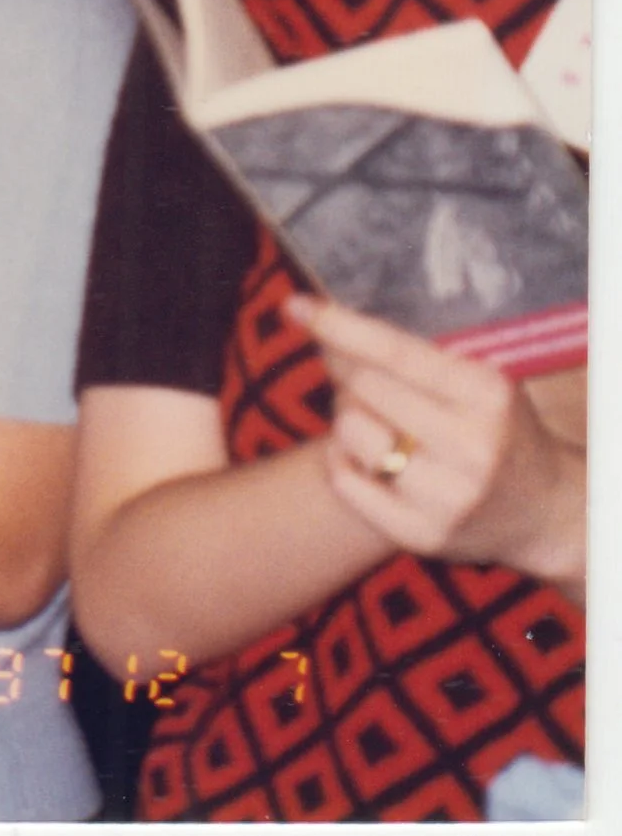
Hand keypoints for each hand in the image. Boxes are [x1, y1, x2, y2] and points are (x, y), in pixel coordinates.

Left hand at [289, 294, 585, 589]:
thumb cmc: (497, 430)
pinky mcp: (422, 534)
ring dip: (346, 418)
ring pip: (348, 432)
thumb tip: (326, 328)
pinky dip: (341, 460)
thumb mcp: (477, 383)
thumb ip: (412, 357)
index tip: (295, 305)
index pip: (396, 351)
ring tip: (375, 422)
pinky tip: (366, 457)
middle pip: (363, 388)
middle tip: (358, 379)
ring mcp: (447, 496)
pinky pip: (344, 481)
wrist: (545, 512)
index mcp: (487, 396)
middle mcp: (471, 447)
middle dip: (348, 375)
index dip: (340, 326)